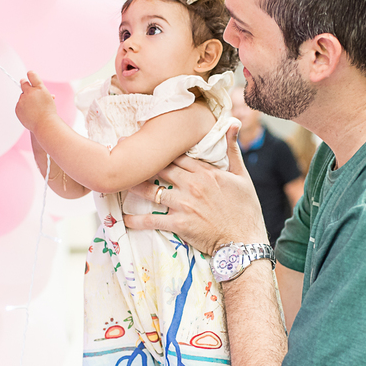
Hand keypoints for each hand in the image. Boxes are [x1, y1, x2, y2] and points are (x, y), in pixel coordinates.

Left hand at [15, 70, 56, 131]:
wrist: (45, 124)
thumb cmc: (48, 111)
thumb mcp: (47, 97)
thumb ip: (40, 89)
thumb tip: (36, 84)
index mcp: (39, 88)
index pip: (31, 75)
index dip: (30, 75)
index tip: (29, 75)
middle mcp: (30, 92)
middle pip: (23, 83)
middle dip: (25, 85)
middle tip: (27, 87)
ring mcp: (22, 100)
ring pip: (22, 96)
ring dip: (26, 99)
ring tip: (34, 108)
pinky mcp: (18, 108)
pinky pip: (19, 105)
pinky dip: (23, 107)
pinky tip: (30, 112)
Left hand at [122, 126, 267, 254]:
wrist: (244, 242)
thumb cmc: (246, 210)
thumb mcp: (242, 176)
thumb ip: (232, 149)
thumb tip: (233, 123)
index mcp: (206, 172)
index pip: (177, 155)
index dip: (161, 150)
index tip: (147, 146)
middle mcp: (192, 185)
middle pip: (160, 169)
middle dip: (143, 164)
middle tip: (125, 159)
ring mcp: (183, 204)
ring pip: (151, 191)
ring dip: (134, 187)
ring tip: (120, 182)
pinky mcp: (178, 224)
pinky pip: (152, 220)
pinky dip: (136, 220)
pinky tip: (124, 218)